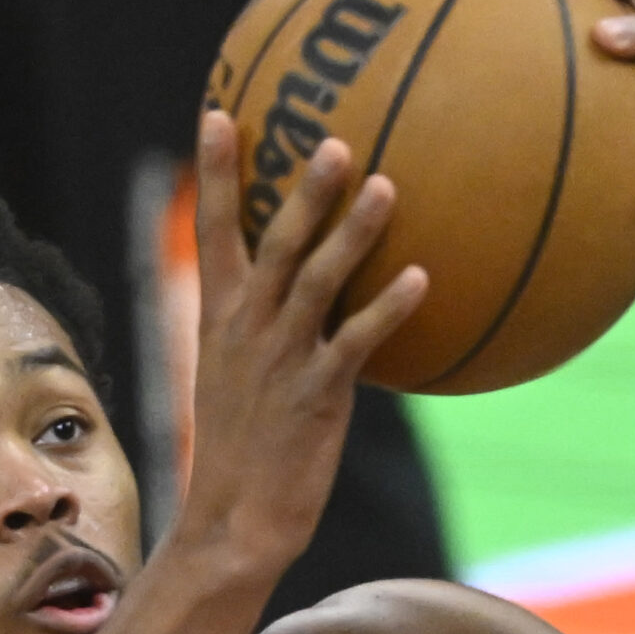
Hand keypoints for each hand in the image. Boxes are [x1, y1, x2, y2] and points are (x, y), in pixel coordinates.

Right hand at [175, 113, 427, 579]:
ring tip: (387, 186)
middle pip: (273, 243)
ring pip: (317, 281)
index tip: (218, 111)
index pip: (212, 232)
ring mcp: (280, 360)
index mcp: (219, 318)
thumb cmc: (244, 450)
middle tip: (333, 139)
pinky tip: (421, 277)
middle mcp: (245, 330)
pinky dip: (388, 308)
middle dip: (300, 189)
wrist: (233, 521)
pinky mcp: (316, 395)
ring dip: (351, 232)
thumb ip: (265, 326)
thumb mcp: (236, 378)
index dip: (216, 173)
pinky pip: (356, 341)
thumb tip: (312, 287)